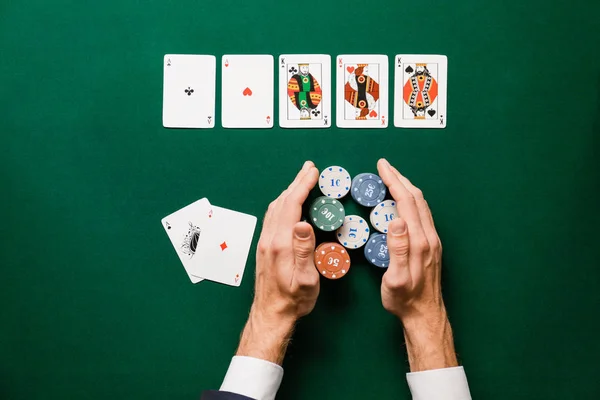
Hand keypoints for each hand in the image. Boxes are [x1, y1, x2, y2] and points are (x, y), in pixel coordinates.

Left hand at [236, 161, 319, 363]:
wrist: (271, 314)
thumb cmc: (293, 299)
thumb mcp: (306, 279)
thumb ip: (304, 250)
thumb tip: (303, 222)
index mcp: (280, 244)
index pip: (291, 206)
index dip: (302, 186)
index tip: (313, 173)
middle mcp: (269, 239)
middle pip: (282, 202)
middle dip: (296, 183)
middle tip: (309, 168)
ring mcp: (264, 242)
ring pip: (275, 208)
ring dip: (288, 191)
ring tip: (301, 180)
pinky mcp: (264, 247)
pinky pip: (272, 217)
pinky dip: (283, 203)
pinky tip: (288, 203)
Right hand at [377, 158, 457, 370]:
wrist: (424, 315)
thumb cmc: (405, 300)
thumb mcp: (395, 279)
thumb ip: (397, 250)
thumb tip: (396, 220)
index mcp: (419, 242)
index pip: (406, 203)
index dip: (394, 182)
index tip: (382, 167)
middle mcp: (429, 238)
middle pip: (416, 199)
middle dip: (400, 178)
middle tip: (384, 166)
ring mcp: (432, 241)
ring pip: (421, 206)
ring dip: (406, 188)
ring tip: (392, 178)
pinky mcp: (431, 246)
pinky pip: (421, 215)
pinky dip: (410, 201)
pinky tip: (402, 202)